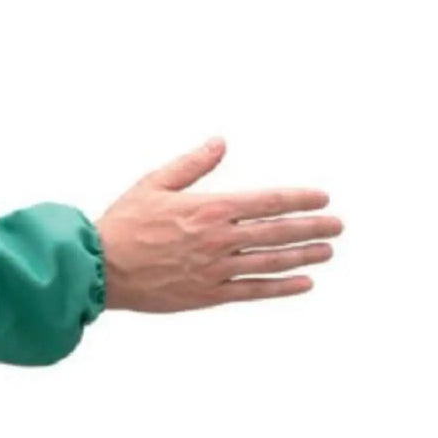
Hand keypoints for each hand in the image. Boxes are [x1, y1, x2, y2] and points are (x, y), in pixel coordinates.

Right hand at [94, 138, 342, 311]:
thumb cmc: (122, 225)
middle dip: (312, 226)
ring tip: (327, 251)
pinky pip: (253, 290)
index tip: (321, 198)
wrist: (100, 268)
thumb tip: (219, 143)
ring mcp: (216, 269)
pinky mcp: (208, 294)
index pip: (267, 201)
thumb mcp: (154, 184)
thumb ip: (191, 164)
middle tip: (337, 225)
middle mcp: (218, 239)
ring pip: (271, 261)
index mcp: (208, 208)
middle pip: (278, 231)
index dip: (299, 199)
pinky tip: (303, 283)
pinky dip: (281, 287)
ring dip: (303, 255)